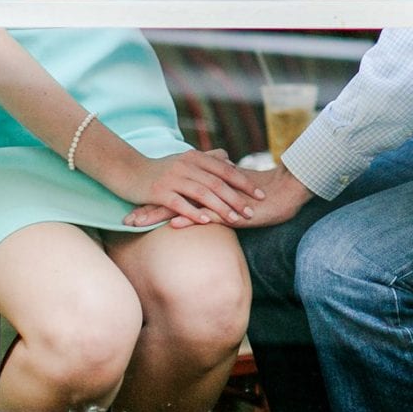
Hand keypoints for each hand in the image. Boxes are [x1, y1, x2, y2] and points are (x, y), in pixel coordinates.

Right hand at [114, 148, 264, 225]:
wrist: (127, 170)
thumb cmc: (159, 168)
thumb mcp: (185, 159)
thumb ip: (207, 159)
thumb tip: (229, 160)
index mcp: (195, 157)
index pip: (225, 169)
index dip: (244, 182)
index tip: (261, 193)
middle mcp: (186, 165)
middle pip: (217, 182)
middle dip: (237, 198)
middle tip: (253, 211)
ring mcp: (172, 178)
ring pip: (202, 193)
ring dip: (221, 207)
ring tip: (236, 219)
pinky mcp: (158, 191)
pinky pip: (179, 203)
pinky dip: (193, 212)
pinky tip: (206, 222)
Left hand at [124, 162, 312, 229]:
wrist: (286, 191)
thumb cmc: (262, 196)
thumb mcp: (235, 193)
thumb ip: (218, 192)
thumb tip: (203, 195)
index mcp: (208, 186)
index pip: (176, 190)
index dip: (155, 198)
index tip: (134, 206)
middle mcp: (210, 190)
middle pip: (173, 198)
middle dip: (148, 208)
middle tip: (126, 218)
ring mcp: (220, 200)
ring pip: (184, 206)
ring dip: (160, 215)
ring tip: (138, 224)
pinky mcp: (232, 210)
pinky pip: (208, 215)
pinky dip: (191, 218)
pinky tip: (175, 225)